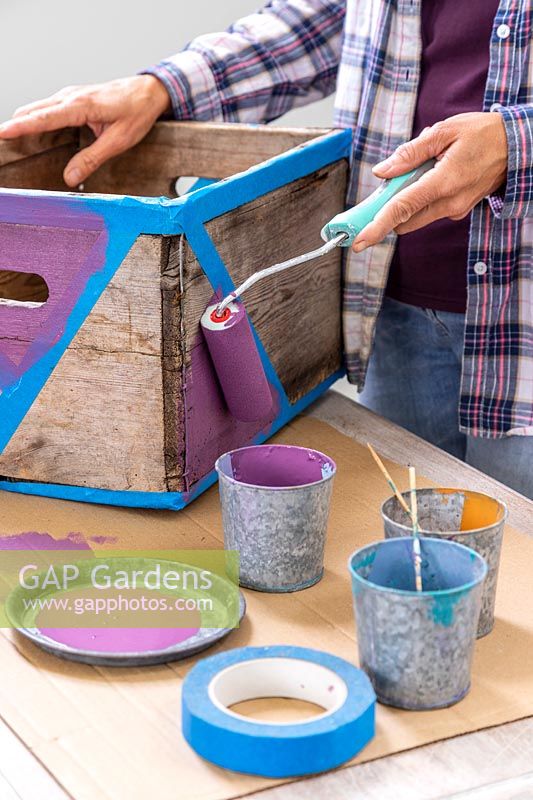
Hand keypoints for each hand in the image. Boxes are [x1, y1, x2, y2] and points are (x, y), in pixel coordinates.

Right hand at [0, 75, 170, 186]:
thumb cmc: (137, 112)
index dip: (22, 127)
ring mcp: (70, 95)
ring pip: (38, 108)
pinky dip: (37, 119)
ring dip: (25, 123)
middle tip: (3, 143)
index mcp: (81, 106)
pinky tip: (33, 133)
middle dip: (16, 126)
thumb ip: (92, 159)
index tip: (3, 133)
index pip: (45, 117)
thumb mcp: (118, 141)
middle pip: (34, 111)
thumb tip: (70, 177)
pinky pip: (48, 108)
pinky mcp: (72, 99)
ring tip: (11, 140)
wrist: (148, 91)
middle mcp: (71, 97)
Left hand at [352, 112, 507, 252]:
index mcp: (444, 183)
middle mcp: (449, 204)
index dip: (377, 226)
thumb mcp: (444, 132)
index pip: (401, 209)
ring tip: (419, 170)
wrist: (518, 147)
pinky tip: (432, 174)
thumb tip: (382, 171)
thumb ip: (410, 153)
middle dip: (388, 210)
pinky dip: (420, 198)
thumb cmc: (483, 134)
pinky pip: (429, 210)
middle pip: (404, 220)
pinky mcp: (458, 210)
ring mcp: (455, 210)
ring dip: (406, 202)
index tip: (359, 241)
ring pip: (415, 216)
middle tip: (387, 185)